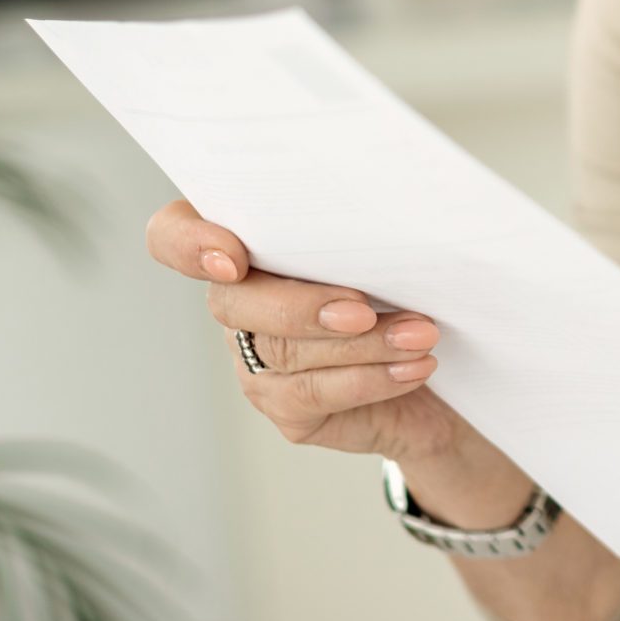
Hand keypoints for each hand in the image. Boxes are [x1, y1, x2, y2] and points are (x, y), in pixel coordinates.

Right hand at [145, 199, 464, 463]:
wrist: (445, 371)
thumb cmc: (409, 289)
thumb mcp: (386, 246)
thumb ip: (359, 227)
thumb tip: (387, 211)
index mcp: (249, 246)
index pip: (174, 235)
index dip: (188, 243)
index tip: (232, 259)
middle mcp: (239, 303)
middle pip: (233, 301)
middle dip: (302, 305)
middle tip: (364, 308)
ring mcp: (255, 361)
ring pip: (286, 352)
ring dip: (364, 342)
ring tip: (420, 333)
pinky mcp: (287, 409)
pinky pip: (315, 394)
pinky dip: (372, 378)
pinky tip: (413, 365)